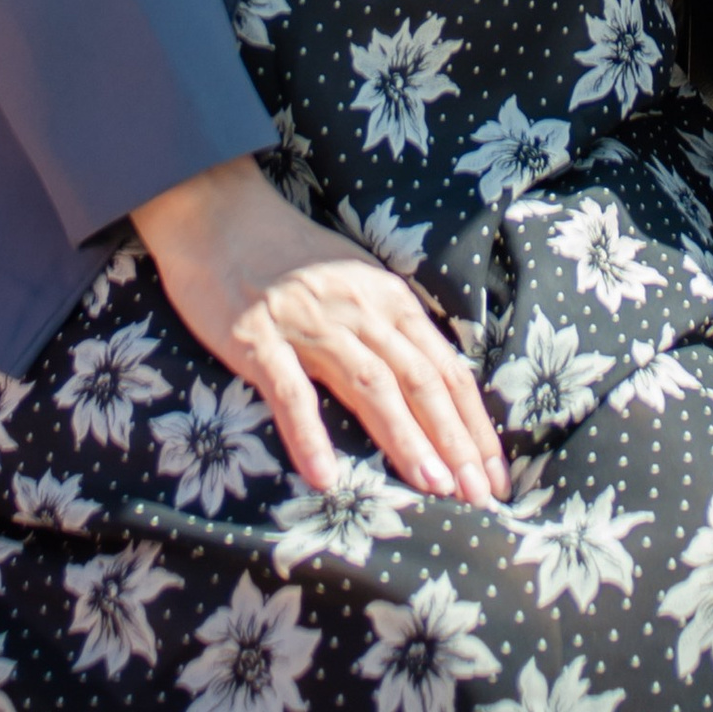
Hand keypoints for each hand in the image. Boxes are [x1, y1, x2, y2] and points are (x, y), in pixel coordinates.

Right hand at [133, 155, 505, 506]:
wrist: (217, 214)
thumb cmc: (289, 259)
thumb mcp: (358, 283)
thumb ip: (393, 330)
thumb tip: (436, 390)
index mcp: (390, 299)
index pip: (447, 370)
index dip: (474, 426)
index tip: (495, 477)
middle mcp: (360, 310)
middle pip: (421, 382)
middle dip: (455, 442)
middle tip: (479, 497)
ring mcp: (310, 324)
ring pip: (371, 386)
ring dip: (405, 439)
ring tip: (431, 487)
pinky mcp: (257, 338)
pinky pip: (289, 393)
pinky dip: (310, 436)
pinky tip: (325, 478)